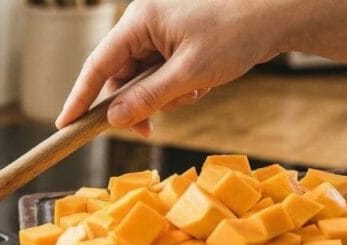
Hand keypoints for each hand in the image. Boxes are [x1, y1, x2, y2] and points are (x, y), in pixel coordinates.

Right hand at [55, 0, 283, 132]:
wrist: (281, 12)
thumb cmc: (237, 32)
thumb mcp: (189, 73)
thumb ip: (148, 98)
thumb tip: (115, 119)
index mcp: (141, 19)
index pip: (98, 63)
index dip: (79, 96)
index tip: (65, 123)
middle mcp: (146, 22)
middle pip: (121, 74)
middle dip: (135, 103)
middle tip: (146, 129)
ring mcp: (164, 30)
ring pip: (143, 77)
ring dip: (161, 97)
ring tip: (192, 94)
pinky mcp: (179, 40)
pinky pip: (163, 72)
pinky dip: (176, 87)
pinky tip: (200, 86)